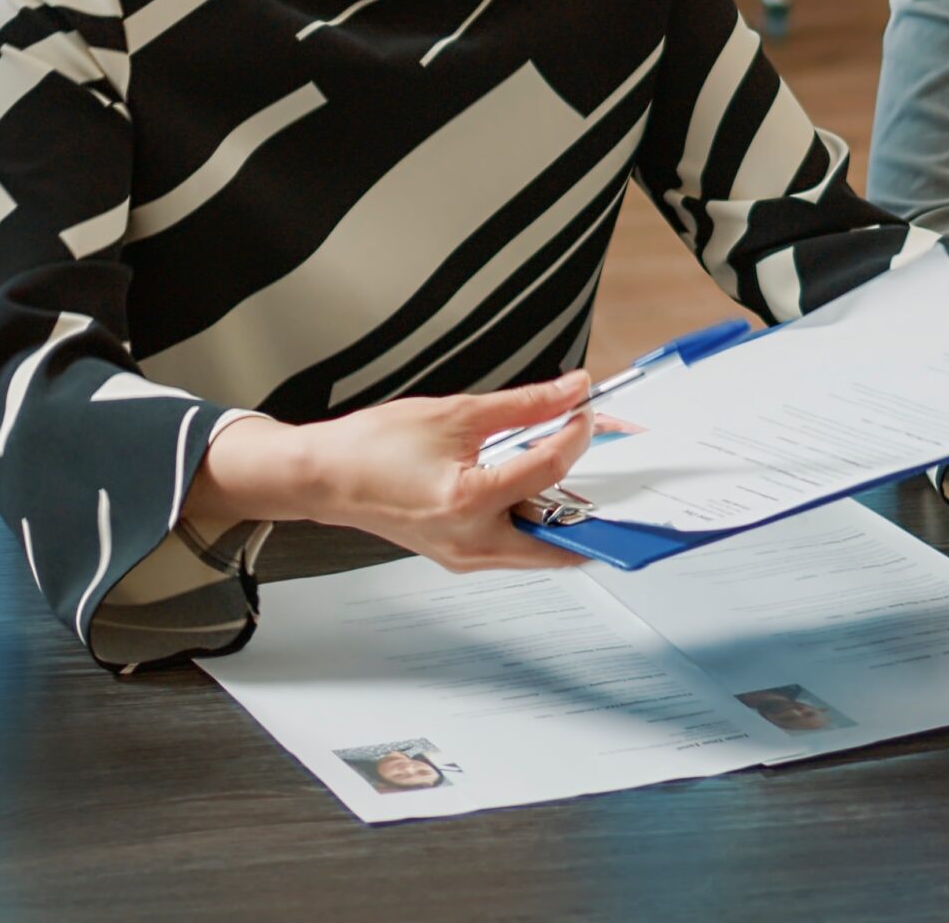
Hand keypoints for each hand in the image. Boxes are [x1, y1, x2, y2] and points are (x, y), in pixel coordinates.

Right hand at [195, 374, 630, 572]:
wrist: (325, 477)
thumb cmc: (374, 448)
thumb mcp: (456, 413)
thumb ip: (523, 405)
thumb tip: (571, 391)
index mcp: (468, 502)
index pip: (549, 470)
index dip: (578, 433)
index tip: (586, 408)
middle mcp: (472, 543)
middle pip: (562, 538)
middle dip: (598, 506)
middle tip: (623, 474)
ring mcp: (467, 556)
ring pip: (543, 548)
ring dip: (572, 515)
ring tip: (589, 476)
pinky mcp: (463, 555)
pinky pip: (519, 545)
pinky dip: (541, 518)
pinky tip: (548, 487)